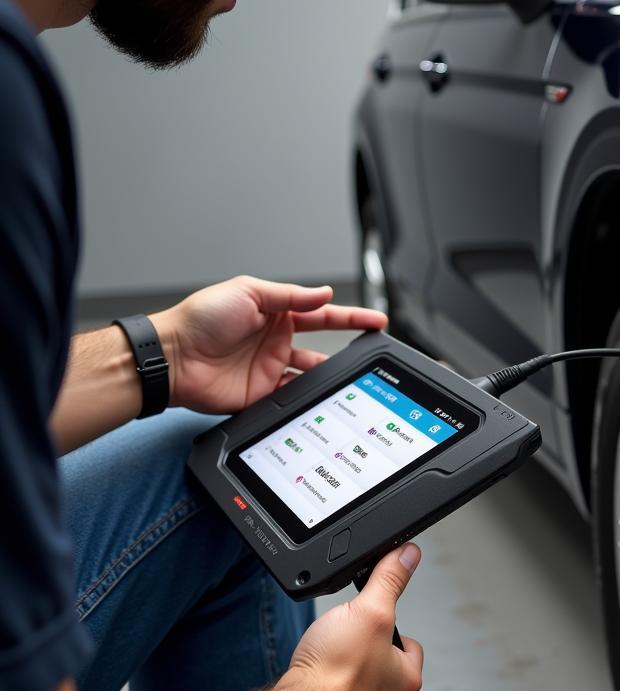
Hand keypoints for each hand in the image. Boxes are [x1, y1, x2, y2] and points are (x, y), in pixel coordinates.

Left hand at [151, 275, 386, 412]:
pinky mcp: (261, 394)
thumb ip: (290, 296)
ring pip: (311, 373)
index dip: (351, 317)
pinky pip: (291, 397)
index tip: (376, 320)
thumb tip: (324, 294)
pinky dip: (306, 398)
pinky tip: (317, 395)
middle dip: (348, 347)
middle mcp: (275, 340)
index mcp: (275, 313)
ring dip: (329, 374)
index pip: (321, 314)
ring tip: (348, 375)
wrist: (172, 357)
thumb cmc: (200, 318)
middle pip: (322, 344)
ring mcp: (270, 368)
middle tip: (371, 350)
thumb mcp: (249, 292)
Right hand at [280, 544, 423, 690]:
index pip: (410, 645)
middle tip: (345, 641)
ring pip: (356, 688)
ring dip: (343, 675)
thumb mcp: (368, 610)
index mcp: (405, 679)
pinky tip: (313, 683)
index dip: (391, 628)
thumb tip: (408, 555)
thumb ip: (389, 580)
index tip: (374, 622)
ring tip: (327, 662)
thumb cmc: (334, 672)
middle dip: (364, 652)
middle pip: (382, 666)